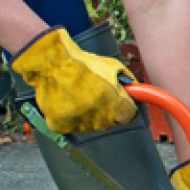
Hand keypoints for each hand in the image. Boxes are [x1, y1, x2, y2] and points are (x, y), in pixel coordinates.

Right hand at [10, 27, 139, 133]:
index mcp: (115, 105)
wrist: (53, 64)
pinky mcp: (61, 126)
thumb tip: (136, 89)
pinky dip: (69, 116)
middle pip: (110, 121)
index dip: (125, 105)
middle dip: (107, 109)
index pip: (128, 115)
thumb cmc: (83, 63)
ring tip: (78, 95)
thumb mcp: (113, 66)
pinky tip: (66, 101)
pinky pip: (70, 124)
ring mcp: (80, 125)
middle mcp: (100, 120)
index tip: (120, 100)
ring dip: (88, 114)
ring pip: (90, 124)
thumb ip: (128, 80)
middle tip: (95, 93)